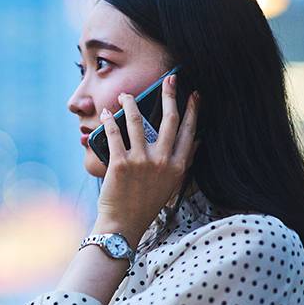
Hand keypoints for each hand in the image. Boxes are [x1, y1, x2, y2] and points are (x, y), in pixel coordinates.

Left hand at [95, 73, 199, 246]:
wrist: (123, 225)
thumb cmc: (145, 204)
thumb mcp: (171, 185)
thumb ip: (182, 163)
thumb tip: (197, 143)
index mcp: (177, 166)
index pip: (190, 132)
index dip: (193, 111)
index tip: (194, 94)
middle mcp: (163, 162)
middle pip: (170, 120)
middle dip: (171, 95)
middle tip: (170, 79)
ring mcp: (141, 162)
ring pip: (137, 121)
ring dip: (130, 104)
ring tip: (125, 95)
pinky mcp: (120, 164)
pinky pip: (114, 134)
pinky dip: (108, 121)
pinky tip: (106, 113)